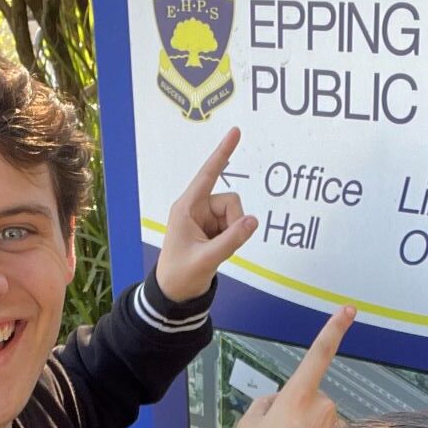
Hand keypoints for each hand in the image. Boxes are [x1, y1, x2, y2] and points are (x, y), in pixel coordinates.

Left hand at [155, 127, 257, 302]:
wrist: (174, 295)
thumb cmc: (181, 275)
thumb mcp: (207, 259)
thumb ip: (232, 240)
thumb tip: (253, 221)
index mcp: (187, 207)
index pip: (208, 175)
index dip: (223, 153)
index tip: (235, 132)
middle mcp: (196, 208)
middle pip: (231, 201)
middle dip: (234, 223)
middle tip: (220, 247)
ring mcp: (204, 218)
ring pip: (234, 215)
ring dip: (232, 233)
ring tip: (215, 251)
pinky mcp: (212, 229)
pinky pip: (233, 225)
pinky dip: (231, 239)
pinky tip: (216, 251)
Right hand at [235, 307, 355, 427]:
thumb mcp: (248, 425)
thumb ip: (264, 404)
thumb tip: (277, 401)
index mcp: (298, 395)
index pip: (319, 354)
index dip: (334, 329)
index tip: (349, 310)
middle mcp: (323, 406)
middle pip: (312, 397)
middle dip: (298, 410)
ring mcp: (335, 427)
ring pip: (320, 419)